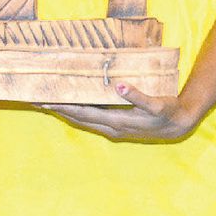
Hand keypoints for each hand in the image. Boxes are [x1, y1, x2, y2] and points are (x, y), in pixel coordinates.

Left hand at [43, 82, 194, 140]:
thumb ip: (138, 96)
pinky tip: (72, 105)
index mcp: (117, 122)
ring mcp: (113, 129)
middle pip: (78, 118)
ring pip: (83, 120)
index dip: (65, 107)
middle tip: (36, 99)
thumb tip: (120, 86)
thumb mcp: (156, 104)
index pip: (84, 113)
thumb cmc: (167, 112)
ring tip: (48, 102)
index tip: (47, 100)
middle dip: (57, 110)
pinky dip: (78, 112)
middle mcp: (111, 128)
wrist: (178, 125)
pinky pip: (91, 119)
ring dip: (65, 112)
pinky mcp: (116, 126)